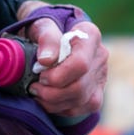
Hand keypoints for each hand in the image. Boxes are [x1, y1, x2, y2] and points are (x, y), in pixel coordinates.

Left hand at [17, 0, 108, 119]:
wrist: (51, 38)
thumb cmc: (46, 29)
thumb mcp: (42, 25)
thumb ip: (46, 38)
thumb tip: (46, 60)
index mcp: (90, 35)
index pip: (80, 64)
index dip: (58, 75)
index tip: (40, 72)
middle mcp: (100, 56)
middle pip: (79, 86)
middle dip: (52, 92)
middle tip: (33, 87)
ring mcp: (100, 76)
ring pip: (80, 100)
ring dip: (53, 102)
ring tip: (37, 93)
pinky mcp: (95, 93)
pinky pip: (80, 109)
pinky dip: (60, 108)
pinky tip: (47, 100)